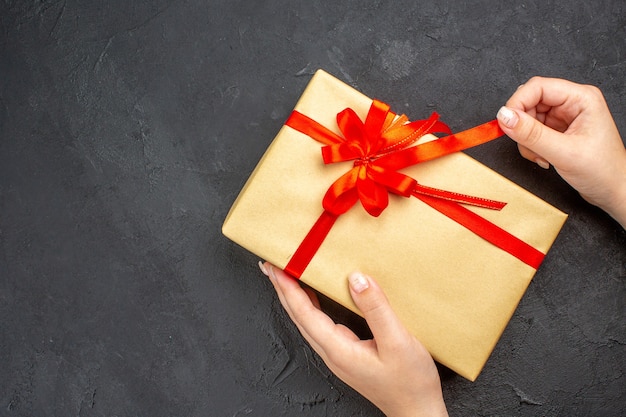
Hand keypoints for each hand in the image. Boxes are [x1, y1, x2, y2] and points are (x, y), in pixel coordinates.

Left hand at [259, 262, 447, 416]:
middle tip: (271, 265)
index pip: (304, 313)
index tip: (276, 267)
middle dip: (283, 290)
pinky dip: (311, 306)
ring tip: (286, 276)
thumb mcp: (398, 341)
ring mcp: (337, 355)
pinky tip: (313, 297)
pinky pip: (320, 325)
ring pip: (307, 321)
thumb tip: (356, 279)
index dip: (288, 288)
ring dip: (294, 297)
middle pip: (298, 316)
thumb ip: (376, 309)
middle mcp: (332, 353)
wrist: (417, 411)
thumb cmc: (410, 382)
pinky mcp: (346, 354)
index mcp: (338, 350)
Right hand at [496, 76, 625, 227]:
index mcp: (581, 98)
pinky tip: (543, 157)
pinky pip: (531, 132)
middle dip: (523, 125)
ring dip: (526, 139)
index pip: (538, 87)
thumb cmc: (603, 170)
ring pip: (528, 118)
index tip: (505, 122)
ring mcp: (564, 117)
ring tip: (540, 155)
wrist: (613, 190)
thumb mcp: (563, 152)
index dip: (518, 102)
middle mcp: (572, 103)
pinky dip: (530, 146)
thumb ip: (531, 134)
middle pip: (530, 102)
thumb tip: (505, 117)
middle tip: (526, 143)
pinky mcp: (557, 130)